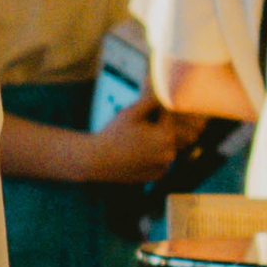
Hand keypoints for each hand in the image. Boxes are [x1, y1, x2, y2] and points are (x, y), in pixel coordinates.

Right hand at [89, 95, 206, 183]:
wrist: (96, 160)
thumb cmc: (113, 134)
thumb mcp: (131, 112)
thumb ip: (151, 100)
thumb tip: (165, 91)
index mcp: (166, 135)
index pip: (168, 116)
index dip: (154, 113)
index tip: (140, 117)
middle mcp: (170, 153)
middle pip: (168, 133)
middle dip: (156, 128)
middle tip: (135, 131)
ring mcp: (164, 166)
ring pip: (165, 148)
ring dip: (155, 143)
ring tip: (134, 143)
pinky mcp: (157, 176)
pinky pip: (160, 161)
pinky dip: (152, 157)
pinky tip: (136, 154)